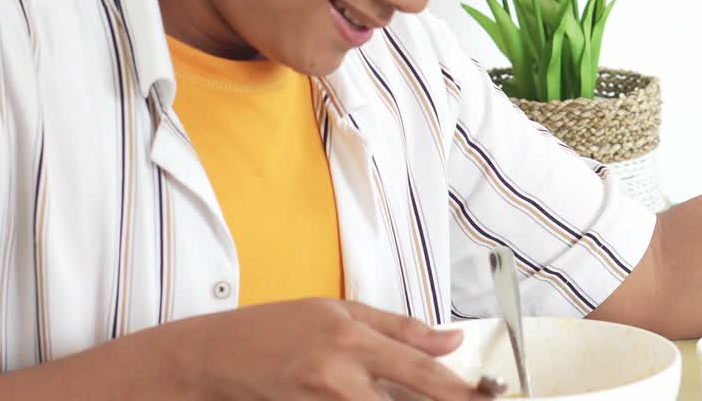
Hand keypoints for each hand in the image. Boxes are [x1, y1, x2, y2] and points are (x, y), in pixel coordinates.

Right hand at [188, 298, 487, 400]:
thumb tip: (450, 340)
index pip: (424, 375)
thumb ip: (398, 328)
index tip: (490, 397)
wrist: (211, 360)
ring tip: (405, 395)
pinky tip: (376, 400)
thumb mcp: (335, 310)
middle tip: (464, 399)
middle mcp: (339, 382)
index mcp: (350, 343)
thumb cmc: (270, 330)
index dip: (465, 393)